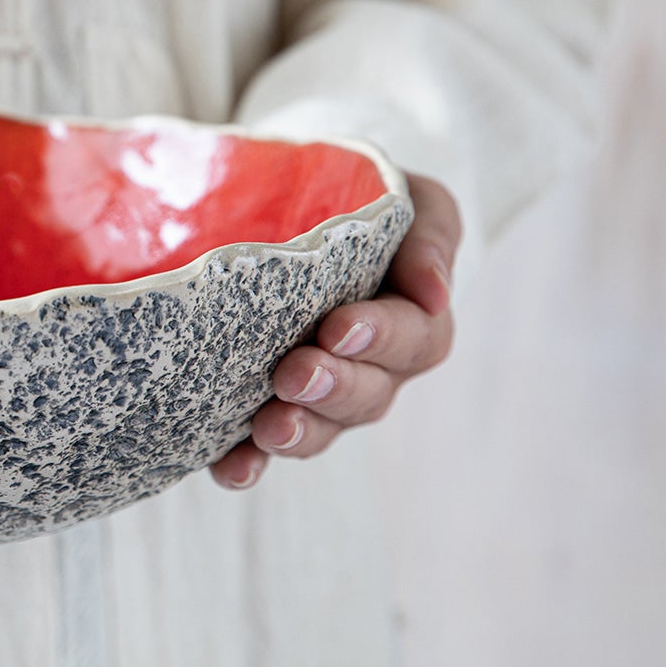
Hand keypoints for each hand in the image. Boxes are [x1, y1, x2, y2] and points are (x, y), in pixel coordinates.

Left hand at [208, 173, 460, 489]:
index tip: (339, 328)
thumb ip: (429, 237)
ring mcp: (322, 396)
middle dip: (332, 388)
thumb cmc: (365, 198)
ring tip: (269, 428)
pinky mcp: (270, 407)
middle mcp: (373, 368)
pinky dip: (249, 463)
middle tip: (294, 374)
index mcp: (413, 319)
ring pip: (322, 428)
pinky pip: (263, 448)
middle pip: (368, 395)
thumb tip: (435, 293)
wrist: (294, 199)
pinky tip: (230, 468)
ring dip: (298, 433)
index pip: (413, 339)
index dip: (379, 339)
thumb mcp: (412, 200)